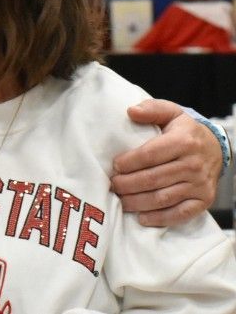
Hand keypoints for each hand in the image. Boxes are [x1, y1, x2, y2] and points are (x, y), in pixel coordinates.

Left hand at [110, 99, 220, 226]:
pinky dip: (160, 218)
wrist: (215, 148)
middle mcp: (193, 165)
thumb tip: (130, 111)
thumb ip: (151, 109)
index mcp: (183, 141)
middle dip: (128, 184)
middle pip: (153, 179)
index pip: (150, 154)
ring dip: (138, 203)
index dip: (129, 162)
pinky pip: (180, 214)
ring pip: (163, 198)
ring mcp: (200, 185)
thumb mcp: (171, 112)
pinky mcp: (203, 201)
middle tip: (112, 185)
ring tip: (121, 201)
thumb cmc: (184, 131)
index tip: (114, 166)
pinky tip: (142, 217)